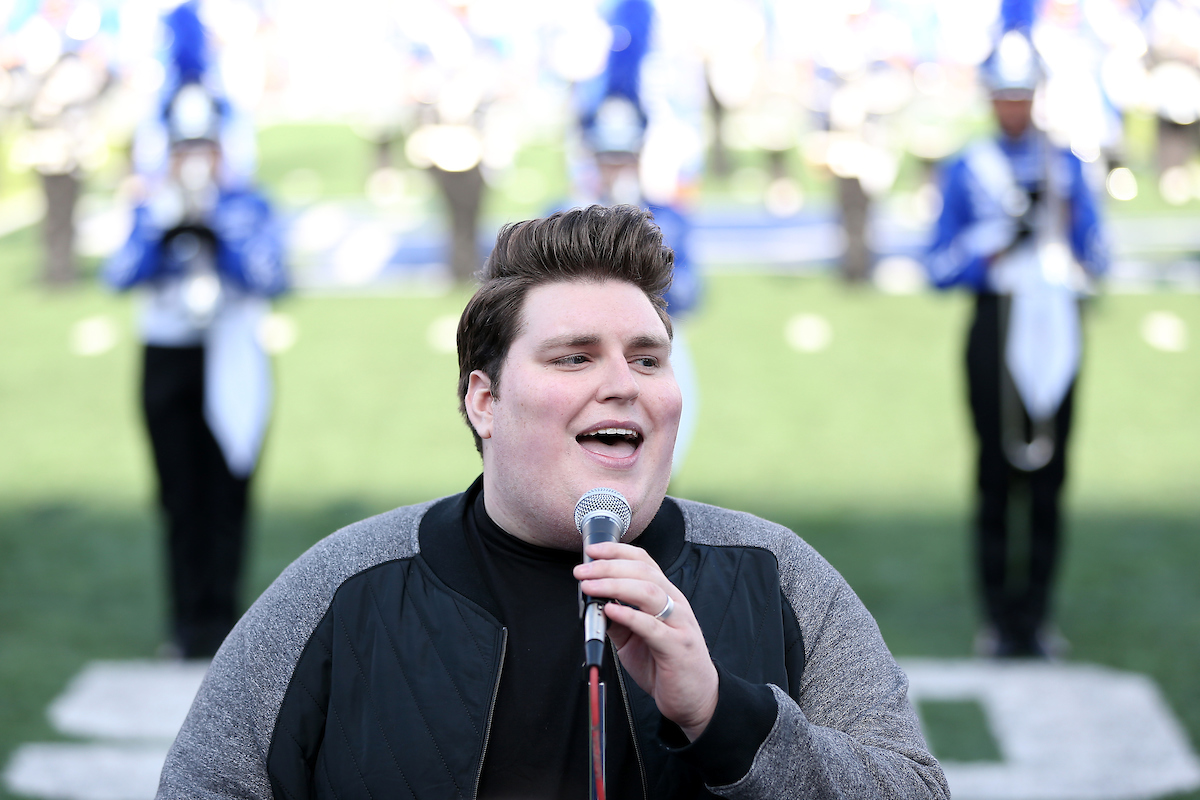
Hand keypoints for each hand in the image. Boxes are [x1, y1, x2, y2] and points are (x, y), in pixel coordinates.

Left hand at [574, 542, 718, 740]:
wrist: (696, 699)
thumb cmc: (667, 665)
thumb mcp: (636, 637)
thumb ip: (619, 619)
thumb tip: (594, 603)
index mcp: (667, 597)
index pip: (644, 562)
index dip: (617, 552)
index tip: (592, 551)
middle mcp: (675, 604)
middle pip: (643, 572)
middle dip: (608, 567)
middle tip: (583, 571)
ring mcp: (679, 624)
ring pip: (648, 592)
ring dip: (614, 585)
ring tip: (590, 586)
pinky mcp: (677, 647)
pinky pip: (652, 626)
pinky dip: (629, 615)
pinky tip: (610, 611)